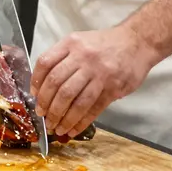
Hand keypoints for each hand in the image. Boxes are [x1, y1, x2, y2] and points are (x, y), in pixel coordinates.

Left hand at [31, 27, 155, 138]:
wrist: (137, 42)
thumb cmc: (105, 43)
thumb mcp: (81, 41)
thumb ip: (63, 58)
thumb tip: (43, 85)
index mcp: (72, 43)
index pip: (46, 63)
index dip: (37, 82)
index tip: (34, 96)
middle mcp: (83, 57)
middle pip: (57, 84)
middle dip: (47, 105)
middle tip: (43, 116)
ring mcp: (99, 73)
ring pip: (74, 100)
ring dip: (62, 117)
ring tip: (56, 127)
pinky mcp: (113, 88)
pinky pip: (93, 108)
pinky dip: (80, 122)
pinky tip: (73, 129)